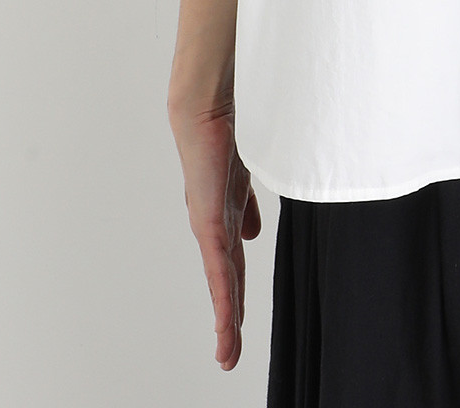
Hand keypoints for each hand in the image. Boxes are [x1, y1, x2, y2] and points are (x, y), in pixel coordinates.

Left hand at [168, 96, 262, 370]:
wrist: (205, 105)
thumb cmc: (226, 128)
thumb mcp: (246, 172)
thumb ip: (249, 204)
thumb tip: (253, 234)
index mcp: (225, 209)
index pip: (232, 258)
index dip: (234, 289)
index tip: (234, 318)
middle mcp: (213, 222)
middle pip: (226, 279)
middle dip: (228, 316)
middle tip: (228, 352)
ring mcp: (209, 224)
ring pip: (222, 283)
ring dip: (225, 320)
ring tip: (227, 353)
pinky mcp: (208, 221)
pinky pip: (220, 269)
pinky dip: (222, 300)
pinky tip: (224, 325)